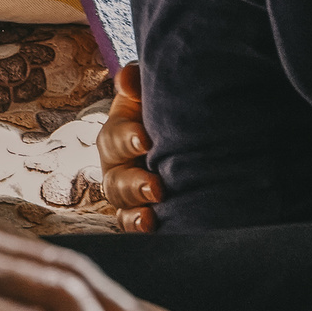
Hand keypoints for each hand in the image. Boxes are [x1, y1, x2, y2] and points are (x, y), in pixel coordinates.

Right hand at [97, 63, 163, 234]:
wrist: (197, 125)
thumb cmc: (170, 104)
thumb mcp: (154, 89)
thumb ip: (139, 81)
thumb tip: (127, 81)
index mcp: (120, 131)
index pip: (114, 136)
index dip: (126, 139)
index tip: (145, 140)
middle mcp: (118, 163)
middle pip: (114, 177)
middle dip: (133, 184)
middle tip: (155, 187)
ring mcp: (128, 189)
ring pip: (121, 204)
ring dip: (134, 211)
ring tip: (151, 217)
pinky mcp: (141, 209)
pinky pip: (131, 223)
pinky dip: (138, 227)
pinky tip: (153, 229)